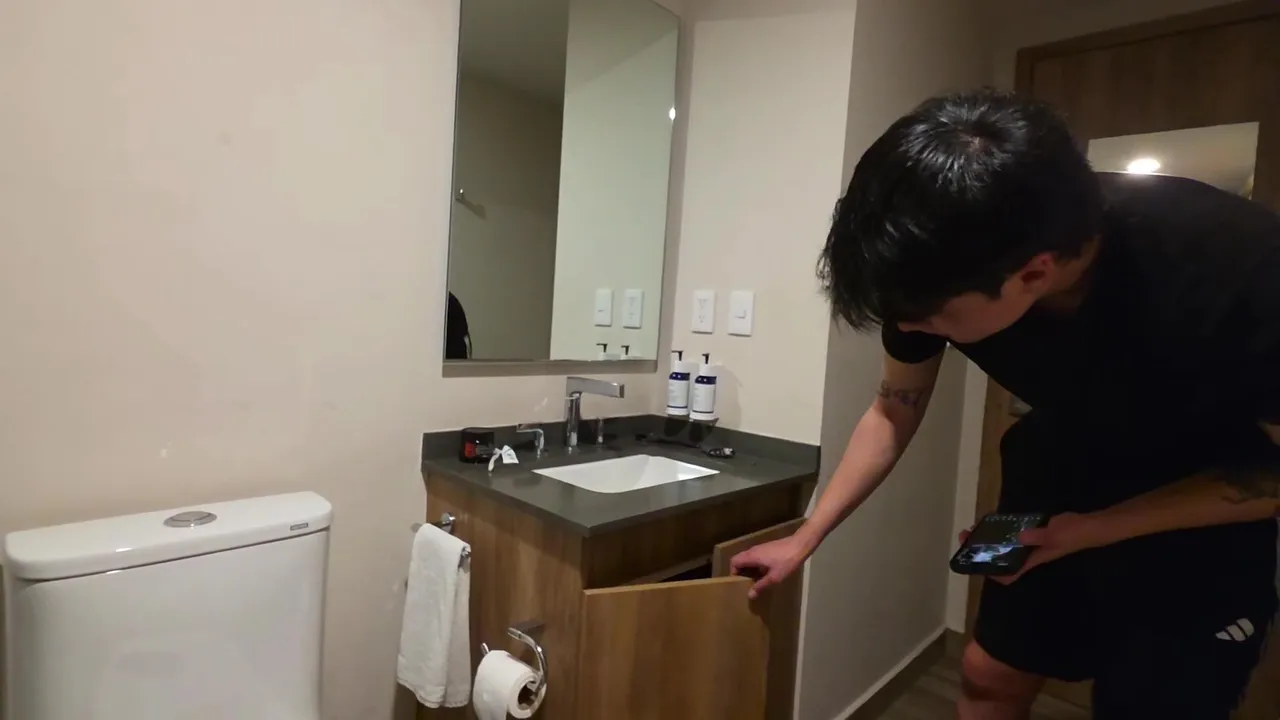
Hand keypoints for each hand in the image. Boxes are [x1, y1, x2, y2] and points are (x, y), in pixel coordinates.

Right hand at [728, 534, 814, 598]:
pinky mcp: (767, 548)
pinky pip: (756, 557)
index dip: (733, 572)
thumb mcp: (774, 577)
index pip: (734, 561)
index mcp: (751, 556)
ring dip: (749, 569)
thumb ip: (760, 586)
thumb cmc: (786, 561)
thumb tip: (749, 595)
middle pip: (740, 560)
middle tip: (746, 584)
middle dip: (741, 572)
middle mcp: (753, 550)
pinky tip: (765, 574)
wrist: (800, 546)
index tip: (739, 583)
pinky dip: (756, 566)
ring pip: (748, 558)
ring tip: (755, 581)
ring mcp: (761, 548)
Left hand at [960, 512, 1104, 584]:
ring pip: (1006, 545)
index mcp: (1032, 560)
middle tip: (968, 537)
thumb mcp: (1055, 534)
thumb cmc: (1074, 534)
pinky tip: (994, 520)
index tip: (975, 564)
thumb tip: (1018, 536)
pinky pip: (1014, 533)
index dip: (993, 574)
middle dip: (983, 551)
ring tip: (974, 529)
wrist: (1092, 526)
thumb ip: (1037, 536)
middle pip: (1002, 558)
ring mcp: (1032, 544)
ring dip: (990, 540)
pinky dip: (1003, 529)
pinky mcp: (1035, 533)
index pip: (1010, 574)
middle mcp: (1029, 554)